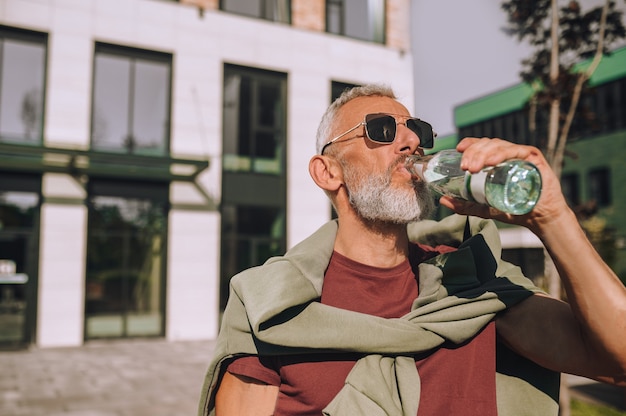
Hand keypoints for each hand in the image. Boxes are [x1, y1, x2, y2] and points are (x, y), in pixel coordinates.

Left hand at [438, 137, 570, 232]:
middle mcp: (509, 154)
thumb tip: (443, 200)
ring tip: (474, 168)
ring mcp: (522, 154)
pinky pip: (516, 151)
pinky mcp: (534, 158)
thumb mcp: (485, 207)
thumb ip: (466, 205)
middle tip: (465, 167)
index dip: (470, 143)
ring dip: (484, 154)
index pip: (482, 145)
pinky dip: (502, 154)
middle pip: (488, 144)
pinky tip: (492, 162)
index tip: (458, 149)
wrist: (540, 219)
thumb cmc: (515, 209)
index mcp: (498, 160)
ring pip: (499, 145)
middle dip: (474, 152)